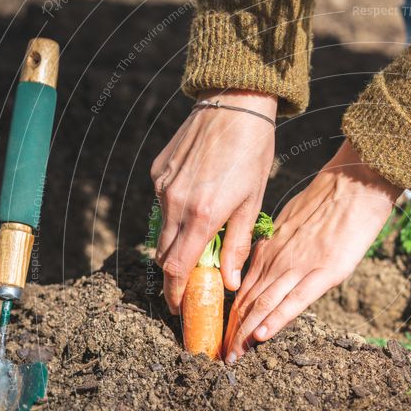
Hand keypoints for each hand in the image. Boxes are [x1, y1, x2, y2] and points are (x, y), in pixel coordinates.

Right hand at [151, 89, 276, 312]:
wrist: (234, 104)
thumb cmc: (252, 154)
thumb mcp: (252, 203)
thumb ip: (239, 246)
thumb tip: (231, 283)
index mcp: (202, 215)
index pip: (177, 268)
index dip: (175, 293)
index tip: (179, 307)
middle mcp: (175, 202)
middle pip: (164, 254)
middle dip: (174, 274)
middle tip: (190, 284)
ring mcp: (163, 185)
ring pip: (163, 229)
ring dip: (176, 243)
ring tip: (199, 243)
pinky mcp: (158, 170)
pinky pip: (163, 203)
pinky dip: (176, 213)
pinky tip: (197, 203)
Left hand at [223, 139, 403, 362]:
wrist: (354, 185)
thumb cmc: (327, 201)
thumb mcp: (291, 222)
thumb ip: (277, 247)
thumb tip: (267, 264)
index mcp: (269, 249)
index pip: (242, 289)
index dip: (231, 316)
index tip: (222, 336)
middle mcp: (278, 259)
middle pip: (247, 301)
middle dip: (232, 331)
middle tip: (221, 355)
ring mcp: (300, 266)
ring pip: (263, 304)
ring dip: (246, 333)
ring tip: (233, 356)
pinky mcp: (325, 271)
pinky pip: (294, 300)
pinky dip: (275, 320)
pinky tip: (262, 337)